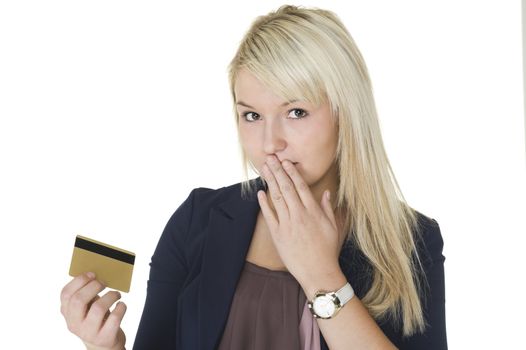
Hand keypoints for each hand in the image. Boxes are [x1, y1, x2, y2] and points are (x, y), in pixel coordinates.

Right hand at [60, 272, 126, 349]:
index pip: (66, 294)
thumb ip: (86, 294)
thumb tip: (96, 273)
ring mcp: (89, 332)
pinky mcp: (105, 338)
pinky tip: (121, 305)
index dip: (79, 280)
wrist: (104, 345)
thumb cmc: (96, 319)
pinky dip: (121, 307)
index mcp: (67, 313)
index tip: (92, 274)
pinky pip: (114, 318)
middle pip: (79, 300)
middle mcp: (75, 324)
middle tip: (104, 283)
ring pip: (98, 308)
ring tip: (116, 294)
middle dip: (94, 286)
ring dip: (110, 296)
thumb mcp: (86, 308)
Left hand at [258, 155, 343, 287]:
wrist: (319, 273)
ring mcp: (287, 225)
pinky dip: (264, 203)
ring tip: (265, 169)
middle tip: (270, 158)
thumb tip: (326, 192)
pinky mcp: (278, 235)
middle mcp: (299, 215)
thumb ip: (327, 208)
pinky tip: (260, 192)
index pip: (300, 186)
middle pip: (286, 188)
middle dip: (278, 171)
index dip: (291, 172)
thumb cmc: (328, 251)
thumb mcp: (333, 227)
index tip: (285, 162)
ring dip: (270, 182)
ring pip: (277, 198)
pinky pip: (269, 216)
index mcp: (313, 211)